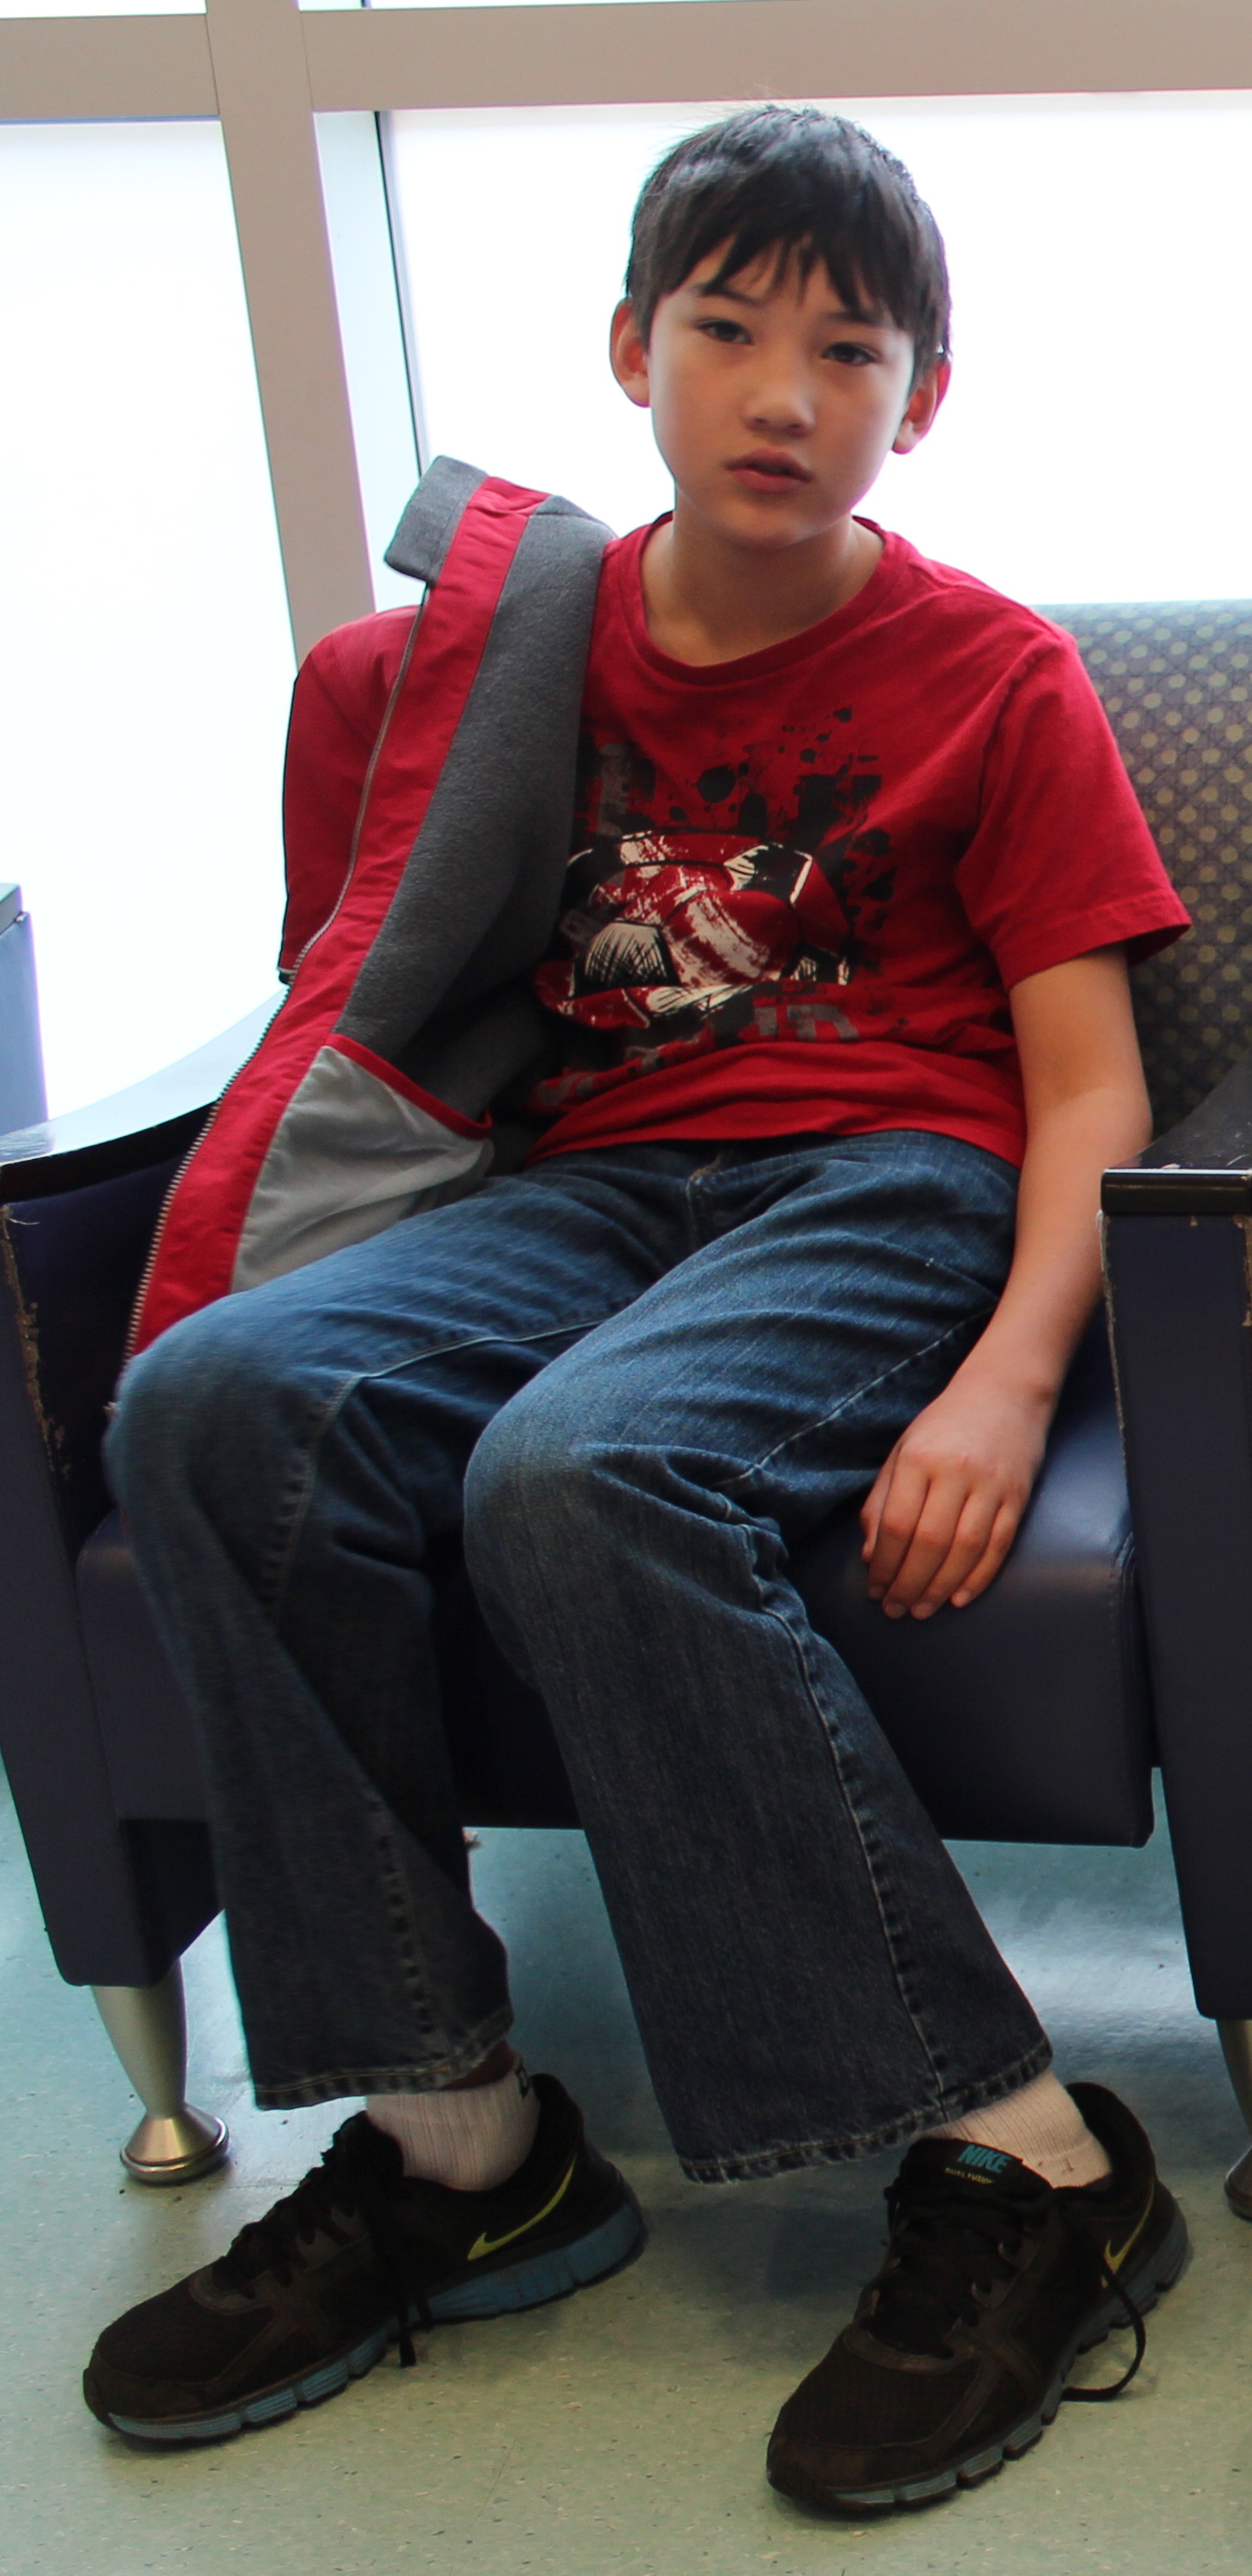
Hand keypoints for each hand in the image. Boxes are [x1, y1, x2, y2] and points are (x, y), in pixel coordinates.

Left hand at [859, 1374, 1049, 1619]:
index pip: (895, 1524)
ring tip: (922, 1609)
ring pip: (964, 1549)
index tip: (875, 1590)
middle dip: (908, 1584)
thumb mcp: (902, 1452)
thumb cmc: (944, 1426)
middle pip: (929, 1543)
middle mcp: (955, 1471)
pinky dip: (979, 1577)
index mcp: (918, 1458)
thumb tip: (870, 1555)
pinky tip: (959, 1597)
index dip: (884, 1565)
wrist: (1005, 1393)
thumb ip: (881, 1501)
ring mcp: (991, 1485)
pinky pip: (998, 1546)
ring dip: (940, 1587)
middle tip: (896, 1610)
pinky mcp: (1018, 1497)